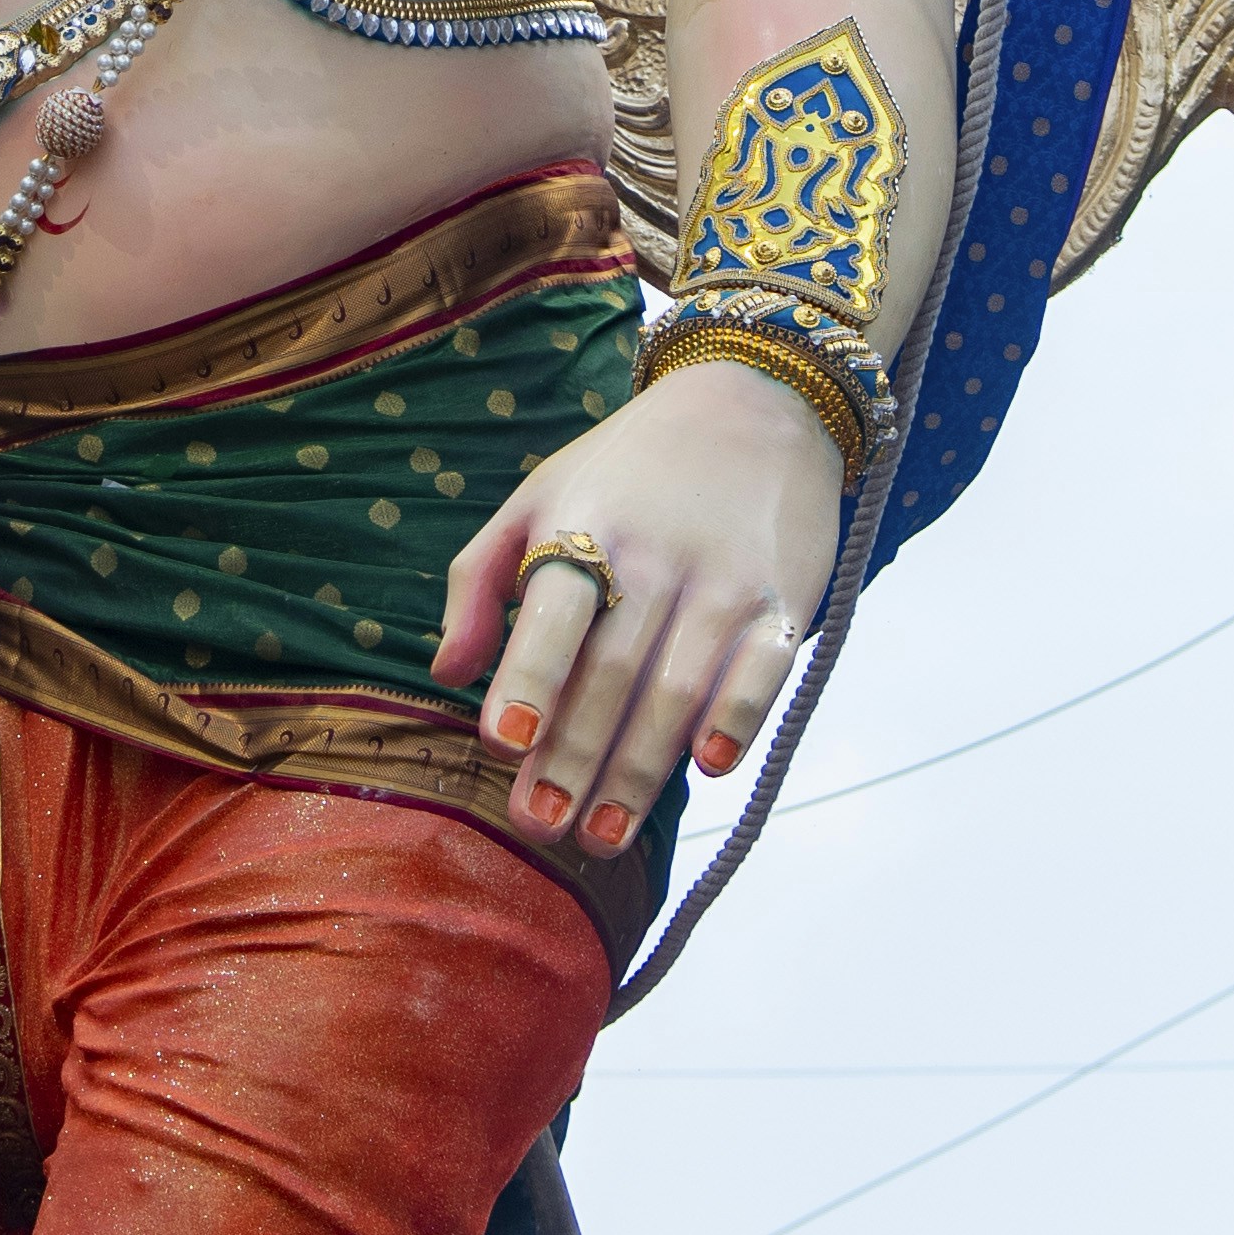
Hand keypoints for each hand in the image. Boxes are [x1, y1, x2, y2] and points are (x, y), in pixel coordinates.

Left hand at [435, 361, 842, 854]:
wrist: (758, 400)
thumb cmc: (628, 467)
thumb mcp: (539, 494)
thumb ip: (480, 580)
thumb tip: (446, 674)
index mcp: (585, 526)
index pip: (554, 614)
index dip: (529, 679)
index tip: (503, 743)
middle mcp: (656, 558)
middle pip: (611, 672)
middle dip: (573, 759)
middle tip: (540, 826)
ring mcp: (725, 581)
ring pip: (678, 689)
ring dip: (640, 770)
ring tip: (602, 835)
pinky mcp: (787, 600)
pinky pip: (764, 671)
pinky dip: (738, 720)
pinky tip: (707, 769)